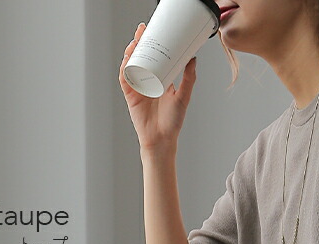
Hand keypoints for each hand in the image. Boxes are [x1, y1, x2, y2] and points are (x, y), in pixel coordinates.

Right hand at [119, 22, 197, 150]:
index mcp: (160, 80)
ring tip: (136, 41)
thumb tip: (193, 59)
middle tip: (142, 29)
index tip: (154, 30)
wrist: (162, 139)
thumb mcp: (183, 97)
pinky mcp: (130, 96)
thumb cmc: (173, 122)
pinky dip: (125, 67)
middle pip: (141, 57)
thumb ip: (189, 79)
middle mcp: (148, 81)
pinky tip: (127, 58)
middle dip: (140, 42)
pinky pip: (125, 78)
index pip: (154, 57)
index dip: (152, 44)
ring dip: (131, 51)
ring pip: (131, 65)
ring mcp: (138, 88)